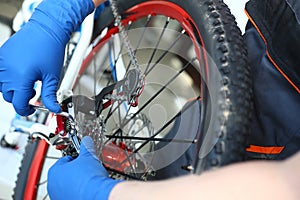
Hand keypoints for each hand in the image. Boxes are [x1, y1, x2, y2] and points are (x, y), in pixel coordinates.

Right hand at [0, 0, 94, 115]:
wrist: (47, 29)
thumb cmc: (50, 49)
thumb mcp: (52, 77)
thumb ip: (50, 96)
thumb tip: (54, 109)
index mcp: (21, 79)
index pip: (18, 104)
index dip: (27, 110)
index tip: (32, 109)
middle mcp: (8, 72)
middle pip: (9, 97)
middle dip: (21, 98)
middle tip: (34, 94)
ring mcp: (2, 63)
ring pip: (2, 86)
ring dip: (13, 89)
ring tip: (28, 82)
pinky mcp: (1, 56)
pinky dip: (7, 78)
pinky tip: (21, 73)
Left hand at [48, 136, 120, 199]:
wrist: (97, 194)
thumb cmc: (90, 178)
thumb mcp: (89, 156)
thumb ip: (86, 147)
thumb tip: (87, 141)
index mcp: (54, 171)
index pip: (65, 159)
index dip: (77, 158)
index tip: (84, 159)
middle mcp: (52, 185)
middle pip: (65, 172)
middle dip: (76, 170)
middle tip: (87, 169)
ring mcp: (58, 195)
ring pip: (68, 184)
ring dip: (77, 181)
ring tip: (88, 180)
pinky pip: (71, 193)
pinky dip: (78, 191)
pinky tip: (87, 189)